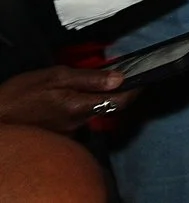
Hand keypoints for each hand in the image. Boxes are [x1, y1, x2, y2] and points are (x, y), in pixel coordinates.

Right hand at [0, 66, 131, 132]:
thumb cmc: (20, 96)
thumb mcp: (54, 77)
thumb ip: (89, 78)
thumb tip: (120, 78)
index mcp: (79, 106)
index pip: (121, 102)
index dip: (136, 90)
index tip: (144, 79)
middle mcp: (79, 124)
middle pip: (108, 107)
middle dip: (113, 92)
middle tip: (112, 76)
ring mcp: (69, 133)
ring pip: (92, 113)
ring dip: (92, 100)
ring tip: (80, 86)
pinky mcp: (60, 138)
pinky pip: (78, 121)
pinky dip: (78, 109)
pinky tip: (64, 101)